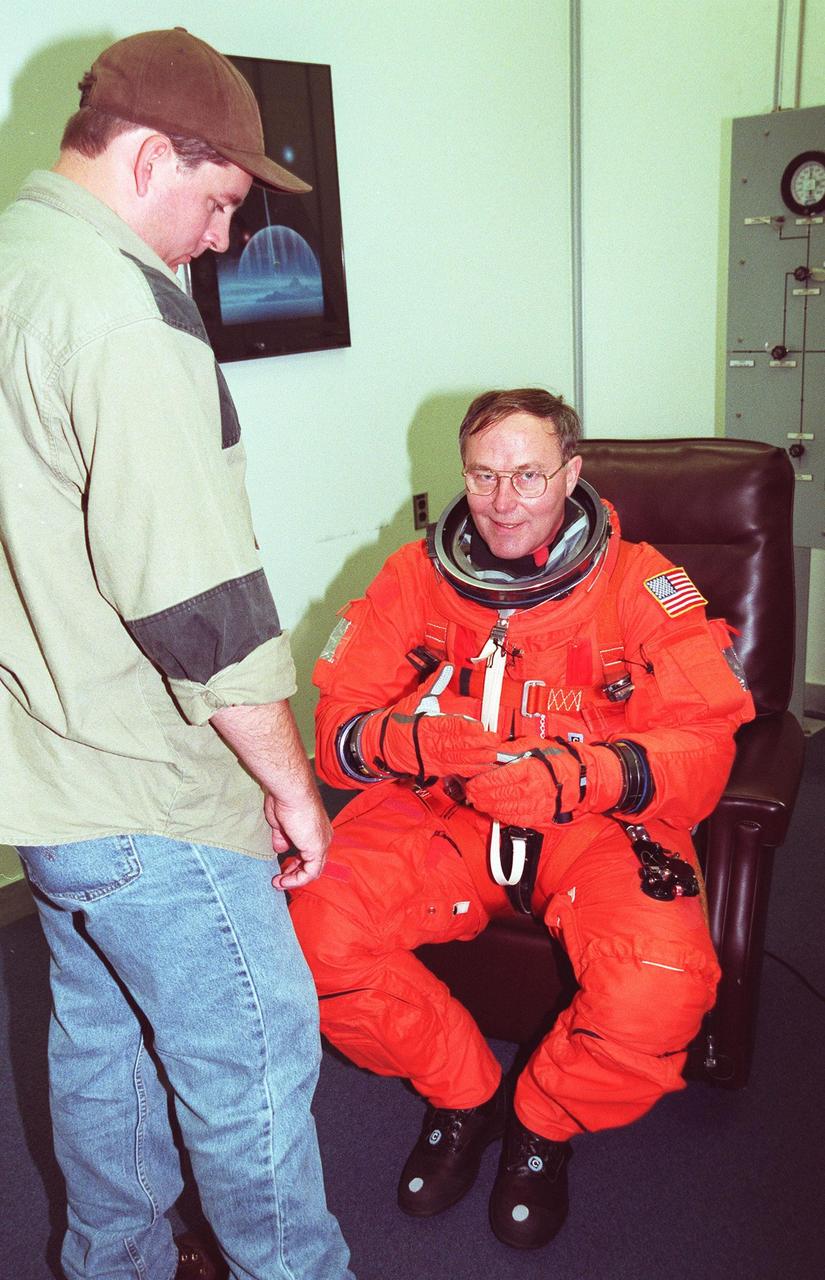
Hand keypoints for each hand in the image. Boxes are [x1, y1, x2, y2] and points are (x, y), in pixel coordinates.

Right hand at [265, 791, 331, 889]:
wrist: (291, 792)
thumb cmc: (285, 800)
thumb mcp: (280, 824)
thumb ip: (282, 838)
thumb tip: (280, 849)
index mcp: (316, 829)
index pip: (310, 852)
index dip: (295, 863)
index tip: (281, 869)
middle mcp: (323, 836)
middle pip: (313, 863)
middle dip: (294, 873)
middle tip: (279, 879)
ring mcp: (322, 843)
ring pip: (313, 870)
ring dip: (294, 880)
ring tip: (278, 883)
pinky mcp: (317, 849)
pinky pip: (310, 873)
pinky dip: (296, 880)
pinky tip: (283, 882)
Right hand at [358, 666, 500, 780]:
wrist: (385, 745)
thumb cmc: (401, 721)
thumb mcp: (416, 699)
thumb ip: (435, 683)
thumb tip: (447, 666)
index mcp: (426, 725)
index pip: (449, 726)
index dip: (465, 727)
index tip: (480, 726)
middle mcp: (431, 744)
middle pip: (459, 745)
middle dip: (478, 744)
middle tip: (494, 741)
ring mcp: (435, 759)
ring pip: (460, 760)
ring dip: (478, 758)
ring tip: (494, 754)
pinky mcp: (437, 769)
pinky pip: (456, 770)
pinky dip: (471, 769)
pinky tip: (484, 766)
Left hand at [464, 736, 622, 825]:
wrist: (578, 777)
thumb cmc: (554, 759)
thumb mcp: (532, 745)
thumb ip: (510, 749)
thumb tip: (491, 750)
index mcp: (530, 769)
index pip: (500, 778)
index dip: (482, 782)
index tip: (472, 782)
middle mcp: (533, 788)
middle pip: (500, 795)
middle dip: (481, 795)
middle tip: (471, 794)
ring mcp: (537, 804)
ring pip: (506, 809)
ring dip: (489, 807)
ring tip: (479, 803)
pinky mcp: (540, 815)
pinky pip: (517, 819)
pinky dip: (503, 817)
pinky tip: (495, 812)